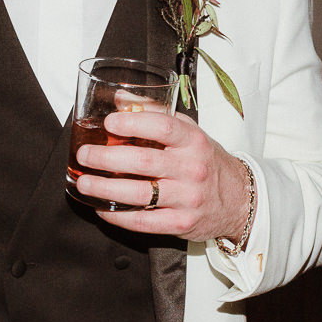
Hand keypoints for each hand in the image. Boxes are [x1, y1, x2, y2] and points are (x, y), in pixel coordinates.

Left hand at [73, 109, 251, 243]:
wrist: (238, 199)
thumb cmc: (207, 161)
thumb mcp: (189, 132)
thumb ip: (154, 113)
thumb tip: (121, 98)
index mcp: (193, 141)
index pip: (163, 127)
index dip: (133, 123)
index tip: (109, 122)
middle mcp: (192, 168)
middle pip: (144, 161)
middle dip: (107, 158)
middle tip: (84, 155)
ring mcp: (187, 198)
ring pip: (140, 193)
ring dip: (105, 188)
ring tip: (84, 183)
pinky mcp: (181, 223)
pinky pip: (144, 221)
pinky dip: (119, 216)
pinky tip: (102, 208)